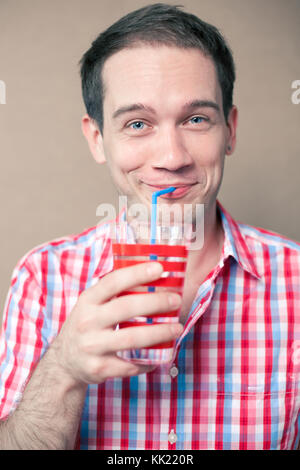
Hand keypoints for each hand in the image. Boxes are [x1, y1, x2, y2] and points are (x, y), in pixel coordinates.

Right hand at [52, 262, 182, 384]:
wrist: (64, 363)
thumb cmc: (87, 326)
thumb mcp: (91, 305)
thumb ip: (113, 291)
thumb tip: (150, 272)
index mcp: (88, 301)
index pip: (113, 282)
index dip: (137, 273)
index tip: (159, 268)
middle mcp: (87, 322)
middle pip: (126, 308)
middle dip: (155, 302)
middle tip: (175, 300)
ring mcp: (92, 346)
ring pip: (132, 338)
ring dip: (159, 332)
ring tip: (177, 328)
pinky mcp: (99, 369)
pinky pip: (130, 366)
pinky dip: (148, 361)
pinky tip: (161, 355)